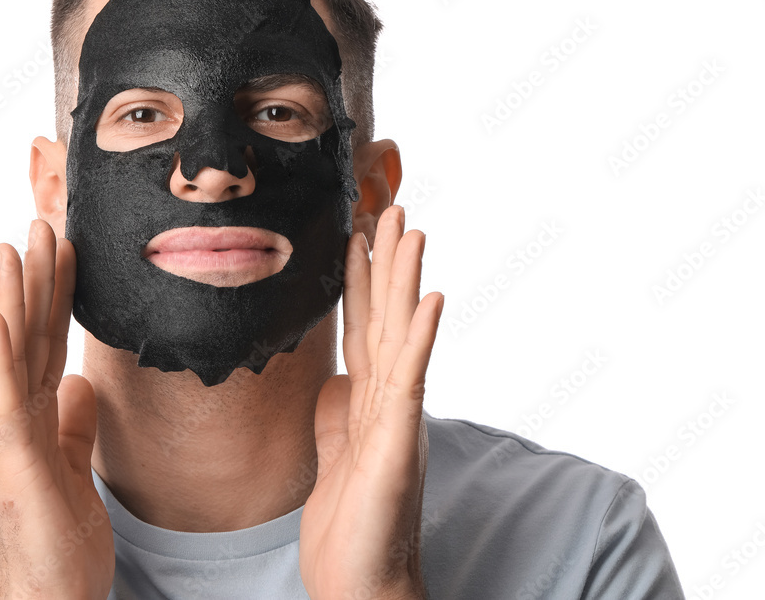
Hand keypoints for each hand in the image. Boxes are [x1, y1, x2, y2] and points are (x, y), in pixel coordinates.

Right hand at [0, 219, 113, 598]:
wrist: (54, 594)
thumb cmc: (61, 536)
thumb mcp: (75, 464)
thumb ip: (74, 422)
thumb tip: (81, 382)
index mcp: (34, 416)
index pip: (48, 343)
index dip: (56, 297)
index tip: (64, 250)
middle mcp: (15, 417)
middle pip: (28, 335)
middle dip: (36, 279)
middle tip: (39, 223)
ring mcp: (7, 434)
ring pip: (11, 354)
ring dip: (11, 297)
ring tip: (11, 247)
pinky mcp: (10, 456)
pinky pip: (4, 396)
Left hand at [300, 205, 443, 599]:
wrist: (359, 581)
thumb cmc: (349, 523)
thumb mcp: (334, 452)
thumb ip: (337, 412)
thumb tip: (334, 380)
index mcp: (369, 401)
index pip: (363, 327)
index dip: (360, 280)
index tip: (357, 233)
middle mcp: (388, 400)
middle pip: (386, 316)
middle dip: (385, 260)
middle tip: (387, 205)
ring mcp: (398, 417)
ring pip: (402, 334)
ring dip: (406, 279)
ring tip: (410, 228)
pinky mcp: (400, 441)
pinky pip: (412, 378)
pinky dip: (423, 336)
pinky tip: (432, 297)